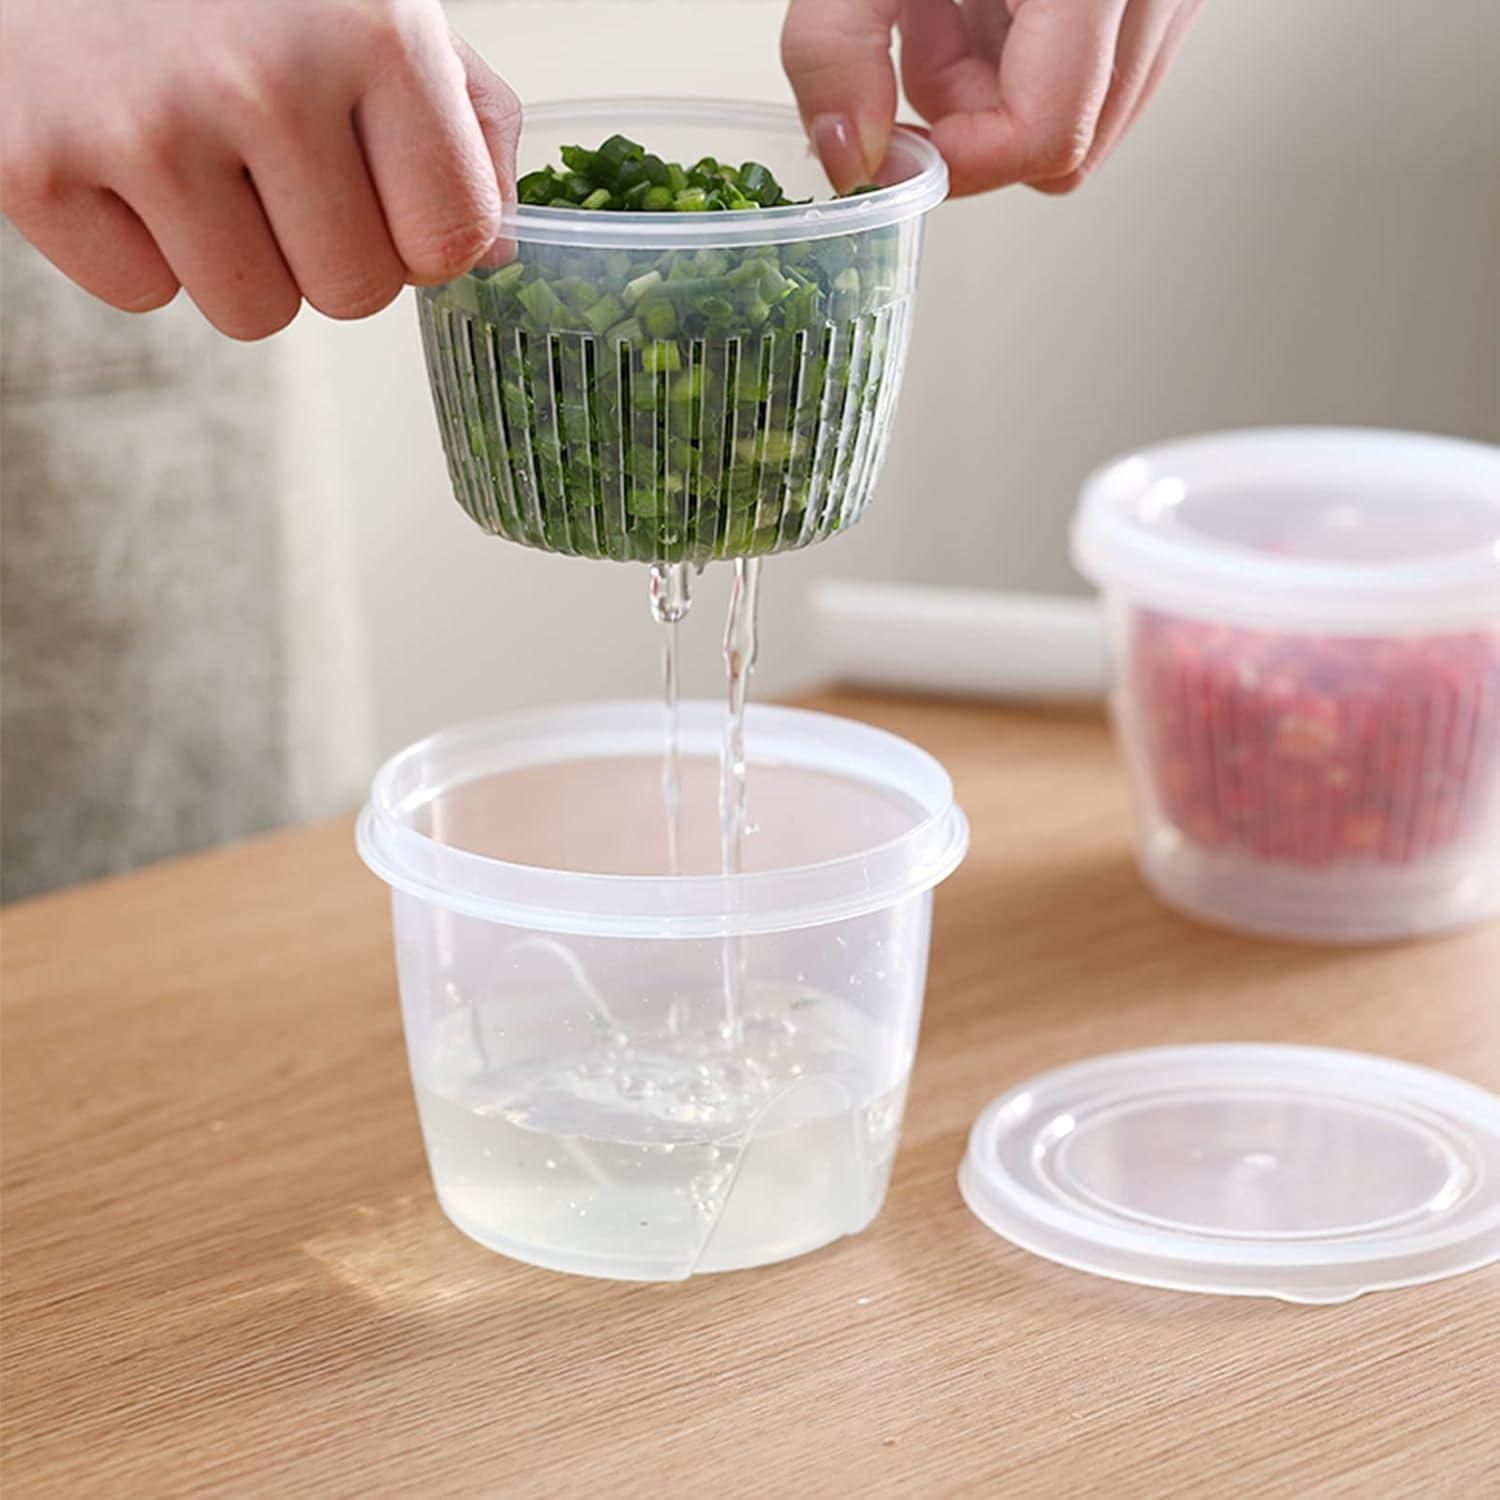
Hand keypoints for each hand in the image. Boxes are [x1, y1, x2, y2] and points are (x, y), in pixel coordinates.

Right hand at [0, 0, 519, 337]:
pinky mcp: (35, 164)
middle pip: (356, 294)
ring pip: (256, 314)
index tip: (382, 182)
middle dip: (328, 246)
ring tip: (198, 147)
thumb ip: (463, 117)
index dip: (421, 232)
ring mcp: (143, 127)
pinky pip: (143, 292)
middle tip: (275, 157)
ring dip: (238, 255)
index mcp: (374, 33)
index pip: (451, 242)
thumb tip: (497, 251)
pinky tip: (121, 147)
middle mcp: (263, 81)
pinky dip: (138, 240)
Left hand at [783, 0, 1201, 195]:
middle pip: (1069, 145)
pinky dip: (1022, 53)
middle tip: (921, 30)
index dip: (961, 156)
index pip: (1050, 135)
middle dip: (976, 116)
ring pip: (1084, 116)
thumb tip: (847, 157)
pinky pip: (1094, 69)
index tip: (896, 131)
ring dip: (996, 87)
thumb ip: (837, 45)